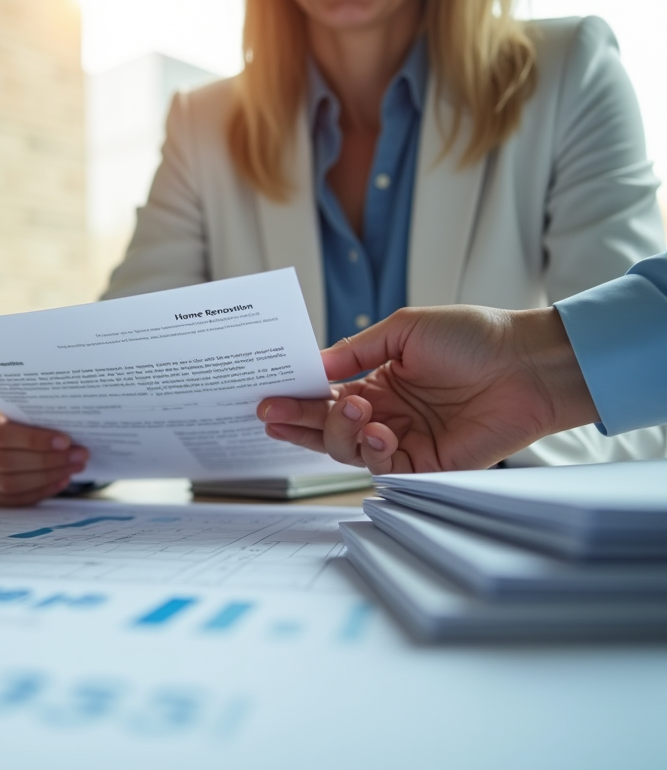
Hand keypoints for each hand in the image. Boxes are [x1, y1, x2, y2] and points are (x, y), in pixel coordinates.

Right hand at [0, 407, 89, 505]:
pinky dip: (42, 491)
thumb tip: (69, 431)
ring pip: (11, 483)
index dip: (34, 440)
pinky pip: (15, 499)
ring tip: (74, 466)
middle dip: (48, 460)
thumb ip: (36, 416)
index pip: (2, 435)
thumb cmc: (19, 416)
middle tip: (78, 455)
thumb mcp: (22, 408)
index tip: (65, 441)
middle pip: (7, 462)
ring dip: (48, 476)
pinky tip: (62, 479)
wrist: (8, 430)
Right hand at [257, 305, 597, 473]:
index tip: (267, 395)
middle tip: (270, 413)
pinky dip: (373, 451)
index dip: (296, 398)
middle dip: (297, 421)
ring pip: (347, 450)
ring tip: (352, 409)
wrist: (529, 364)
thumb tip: (313, 367)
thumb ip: (355, 351)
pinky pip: (383, 467)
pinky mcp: (426, 465)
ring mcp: (404, 440)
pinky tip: (377, 431)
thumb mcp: (403, 330)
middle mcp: (386, 414)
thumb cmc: (475, 337)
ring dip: (338, 431)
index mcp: (378, 382)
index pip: (325, 395)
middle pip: (327, 427)